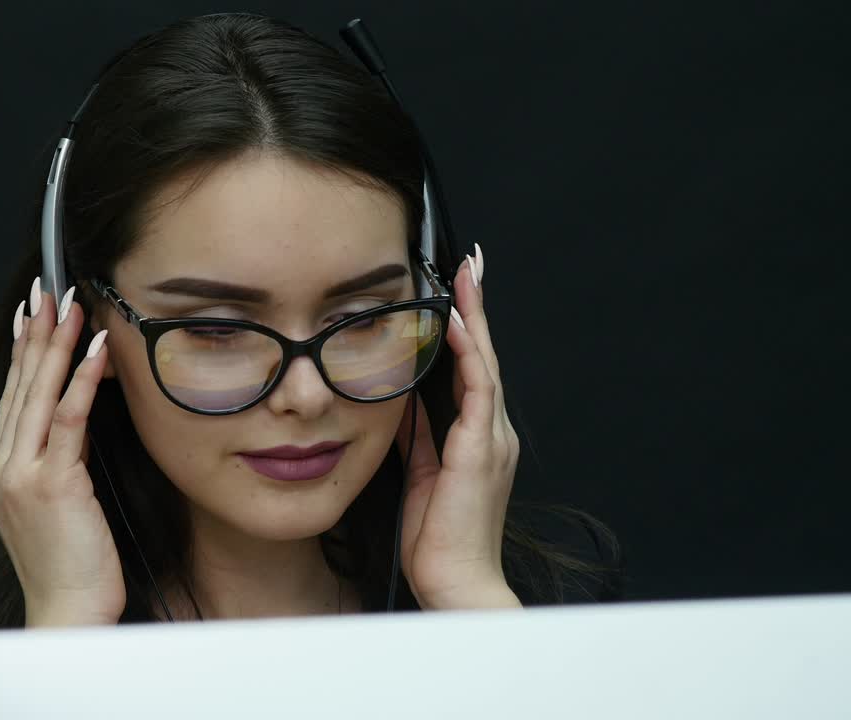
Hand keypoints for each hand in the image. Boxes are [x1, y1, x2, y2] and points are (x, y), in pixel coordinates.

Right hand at [0, 278, 125, 626]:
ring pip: (38, 396)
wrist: (66, 618)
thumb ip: (60, 467)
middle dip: (35, 335)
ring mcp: (21, 477)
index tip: (31, 316)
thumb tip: (77, 429)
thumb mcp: (60, 510)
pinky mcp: (51, 485)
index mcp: (1, 475)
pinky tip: (95, 348)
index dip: (22, 356)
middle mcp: (3, 470)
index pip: (13, 402)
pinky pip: (68, 420)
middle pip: (20, 389)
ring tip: (71, 305)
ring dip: (56, 344)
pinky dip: (81, 379)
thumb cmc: (73, 571)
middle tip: (46, 290)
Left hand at [395, 245, 522, 609]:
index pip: (473, 368)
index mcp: (478, 437)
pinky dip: (470, 355)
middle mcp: (492, 432)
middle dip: (477, 307)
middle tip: (470, 262)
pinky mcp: (482, 450)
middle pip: (484, 355)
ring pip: (484, 363)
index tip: (458, 289)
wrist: (456, 582)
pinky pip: (478, 391)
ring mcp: (492, 439)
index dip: (468, 326)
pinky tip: (459, 326)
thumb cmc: (439, 538)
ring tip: (466, 276)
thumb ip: (418, 436)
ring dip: (475, 318)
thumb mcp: (422, 474)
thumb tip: (400, 400)